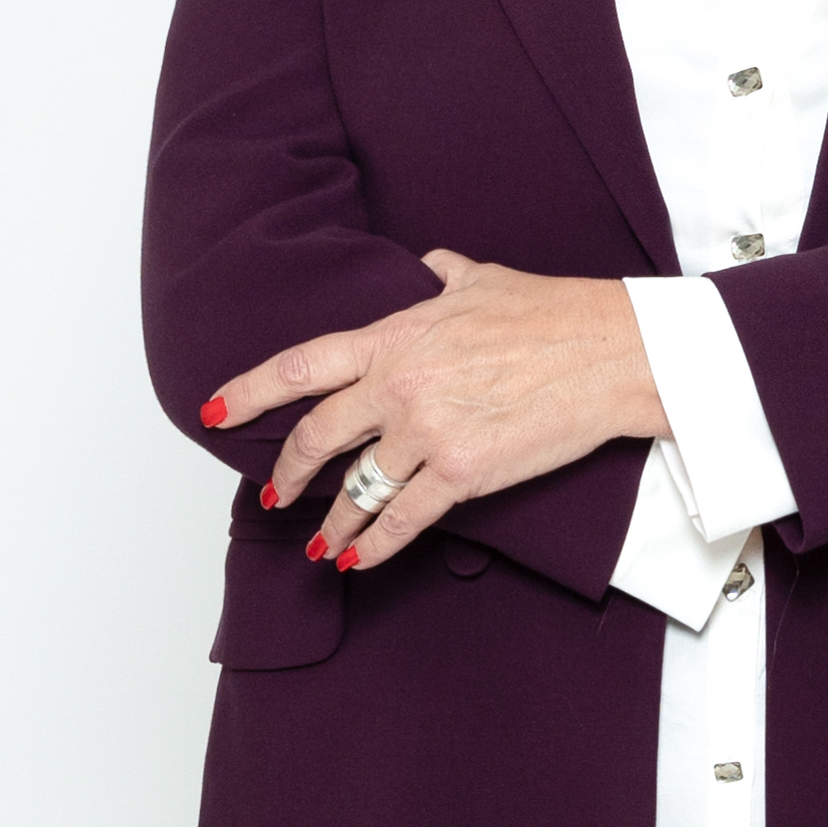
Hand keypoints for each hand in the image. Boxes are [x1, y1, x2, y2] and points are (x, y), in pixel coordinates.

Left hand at [203, 252, 661, 573]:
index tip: (215, 412)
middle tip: (273, 494)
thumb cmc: (554, 314)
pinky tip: (358, 560)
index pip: (301, 366)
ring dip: (332, 523)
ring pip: (356, 489)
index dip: (250, 393)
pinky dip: (375, 547)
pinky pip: (403, 520)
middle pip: (317, 437)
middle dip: (286, 473)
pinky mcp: (463, 475)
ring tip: (319, 542)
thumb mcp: (482, 277)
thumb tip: (427, 266)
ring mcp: (428, 433)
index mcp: (395, 336)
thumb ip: (441, 273)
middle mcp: (400, 385)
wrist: (611, 354)